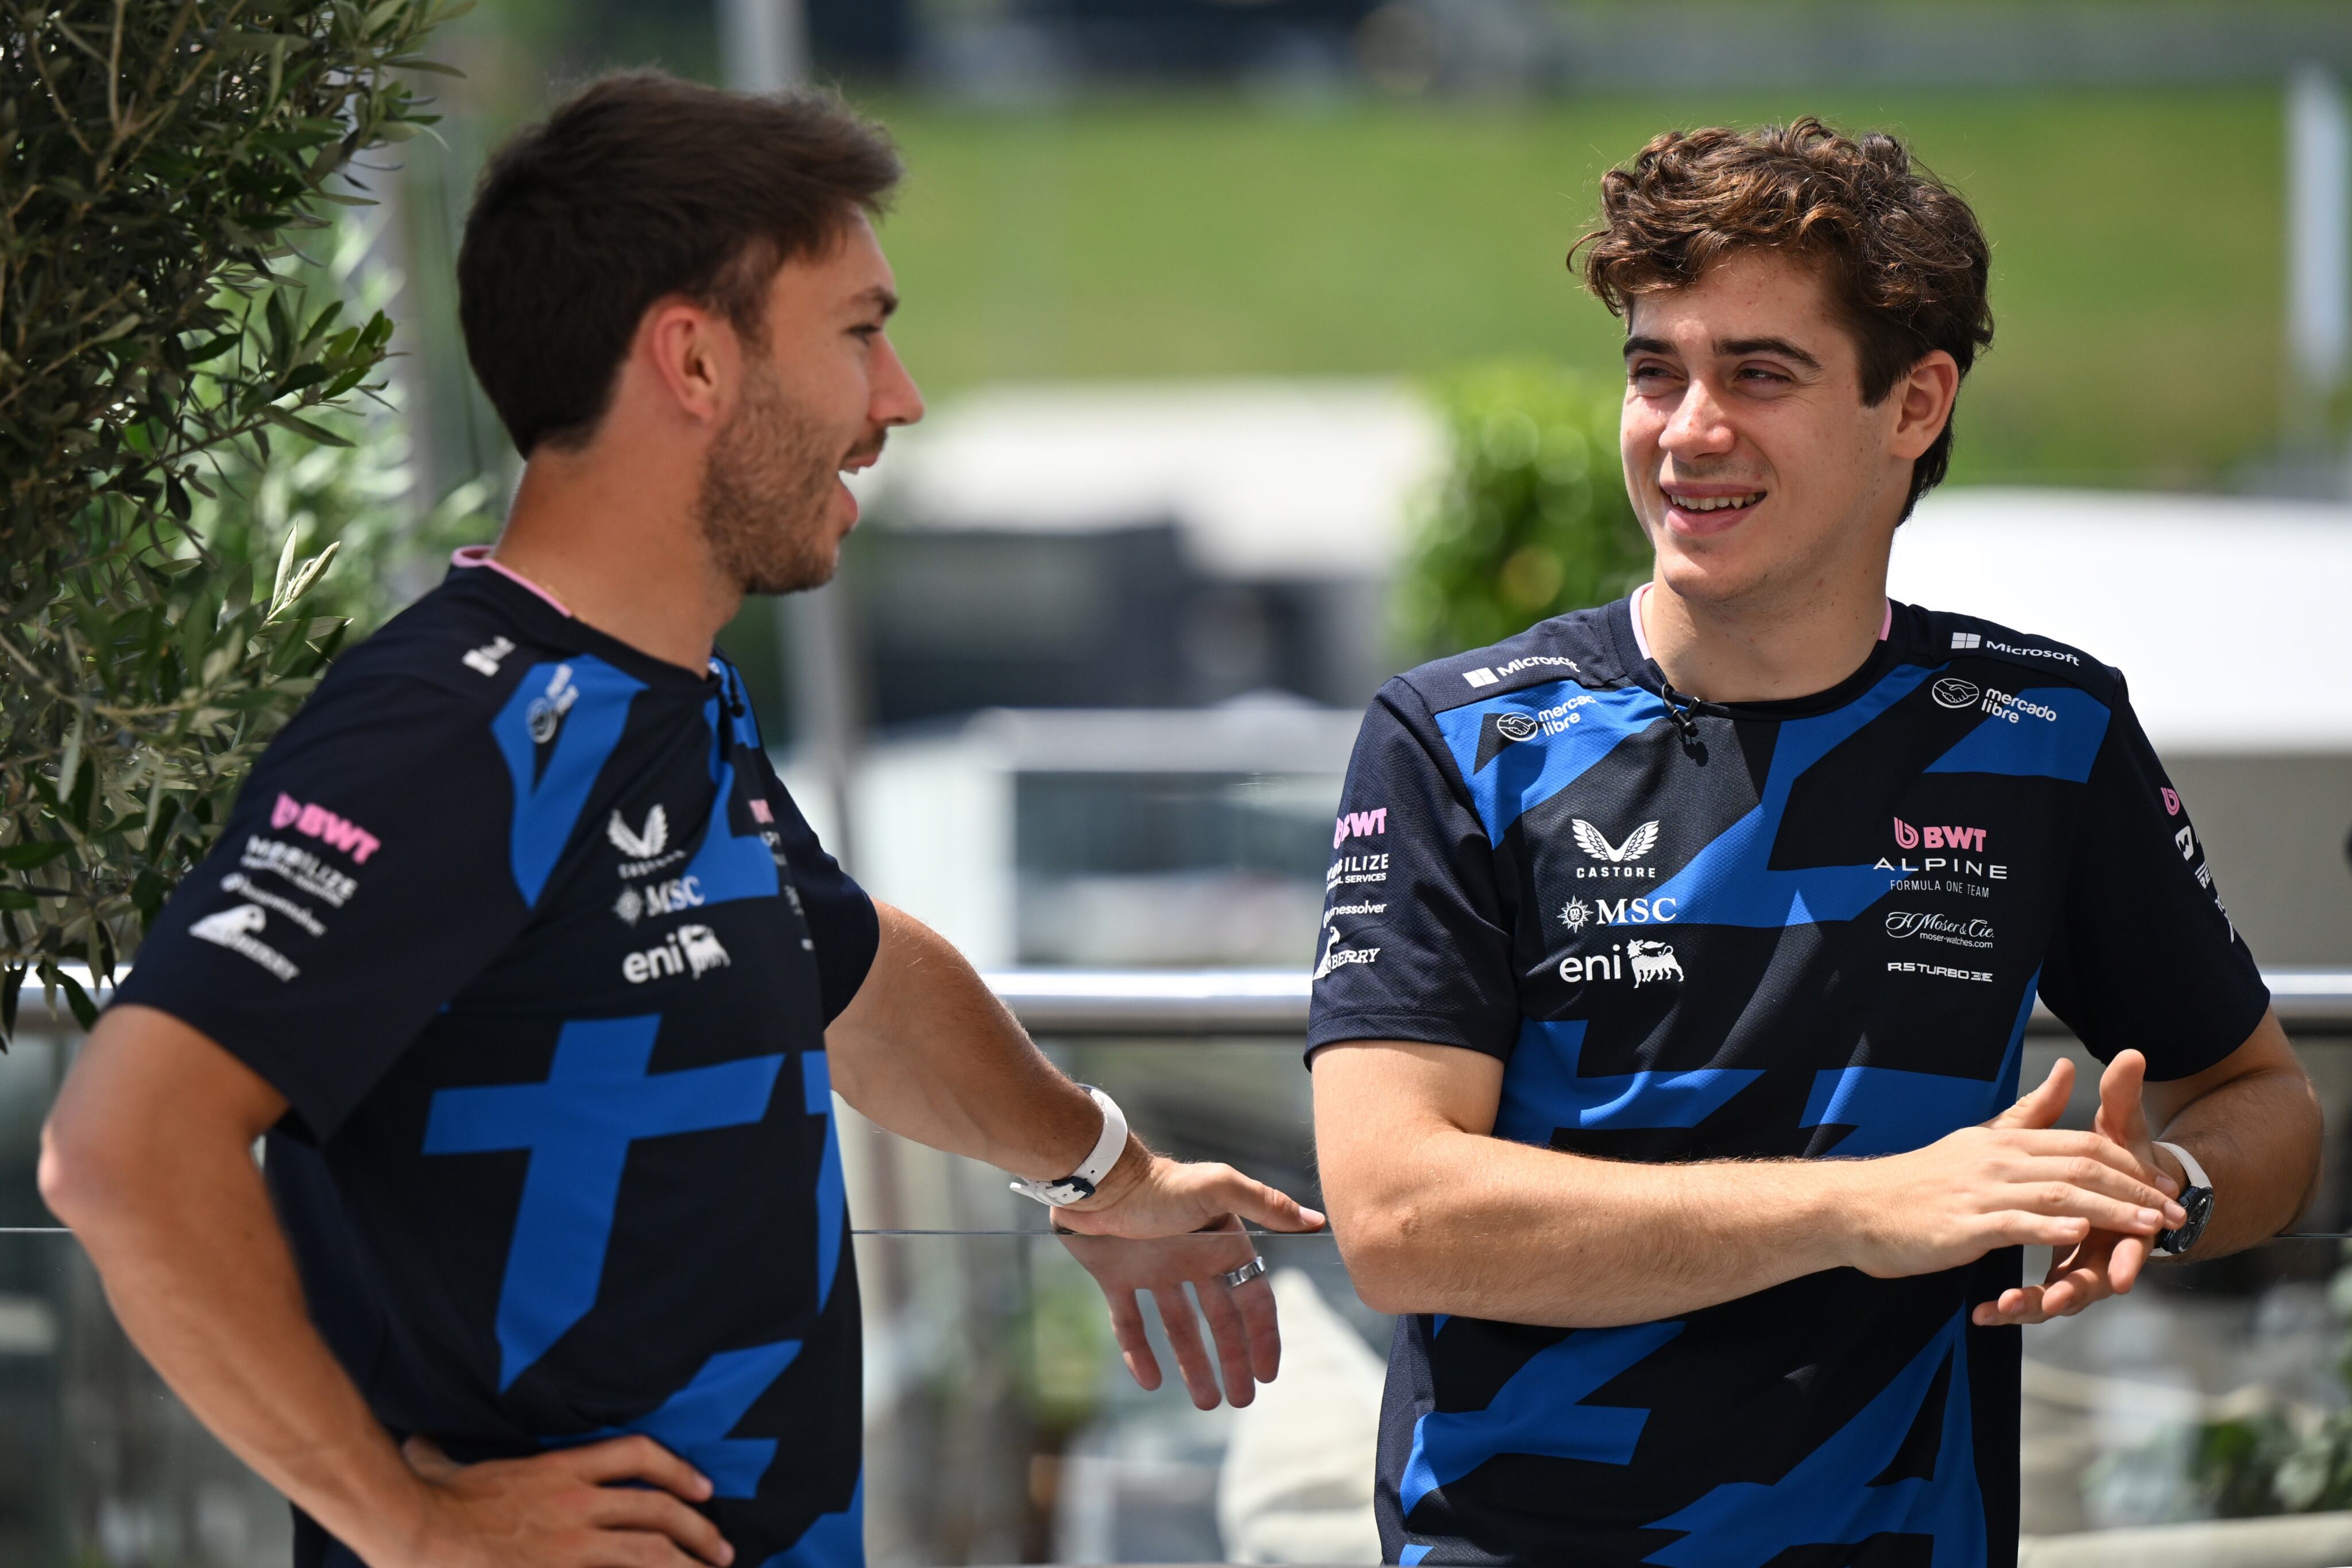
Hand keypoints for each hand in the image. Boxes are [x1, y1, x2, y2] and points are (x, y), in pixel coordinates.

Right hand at [393, 1433, 733, 1567]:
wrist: (419, 1533)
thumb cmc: (427, 1503)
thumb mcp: (441, 1466)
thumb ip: (439, 1455)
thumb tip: (418, 1444)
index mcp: (558, 1471)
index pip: (637, 1455)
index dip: (678, 1469)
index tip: (702, 1489)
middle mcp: (577, 1505)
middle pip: (658, 1512)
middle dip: (699, 1532)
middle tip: (722, 1550)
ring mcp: (572, 1546)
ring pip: (651, 1552)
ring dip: (688, 1565)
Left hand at [1054, 1146, 1325, 1409]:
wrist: (1097, 1178)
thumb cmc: (1160, 1184)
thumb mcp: (1219, 1189)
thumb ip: (1266, 1205)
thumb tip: (1316, 1220)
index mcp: (1219, 1244)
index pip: (1251, 1297)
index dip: (1262, 1335)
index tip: (1268, 1374)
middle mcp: (1190, 1259)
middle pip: (1219, 1320)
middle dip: (1234, 1360)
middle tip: (1241, 1401)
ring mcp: (1152, 1269)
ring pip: (1179, 1327)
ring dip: (1194, 1364)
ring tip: (1207, 1402)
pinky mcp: (1114, 1276)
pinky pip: (1130, 1322)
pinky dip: (1139, 1352)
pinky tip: (1150, 1381)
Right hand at [1837, 1056, 2183, 1287]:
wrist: (1857, 1206)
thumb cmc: (1918, 1181)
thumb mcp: (1977, 1139)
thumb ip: (2027, 1112)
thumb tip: (2067, 1070)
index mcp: (2004, 1142)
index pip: (2081, 1144)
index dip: (2129, 1163)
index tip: (2164, 1184)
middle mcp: (1997, 1161)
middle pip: (2081, 1168)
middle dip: (2136, 1190)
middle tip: (2176, 1211)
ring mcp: (1981, 1192)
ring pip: (2059, 1196)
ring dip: (2111, 1212)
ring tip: (2150, 1228)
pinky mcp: (1964, 1225)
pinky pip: (2015, 1224)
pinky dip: (2050, 1228)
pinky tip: (2080, 1237)